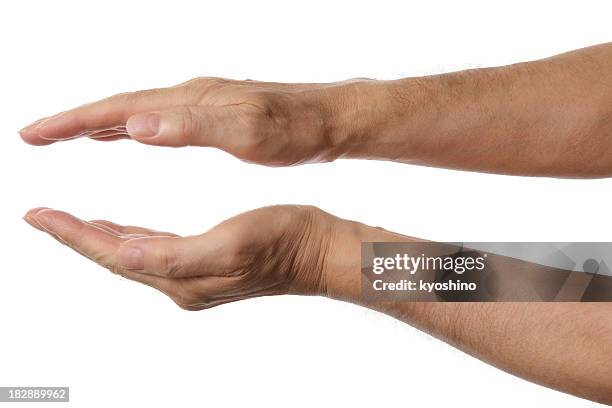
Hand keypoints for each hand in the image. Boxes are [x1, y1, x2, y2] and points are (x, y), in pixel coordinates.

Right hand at [19, 77, 373, 165]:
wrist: (329, 120)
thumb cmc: (295, 129)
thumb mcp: (248, 132)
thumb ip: (193, 127)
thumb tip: (137, 125)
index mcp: (190, 103)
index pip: (119, 110)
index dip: (73, 122)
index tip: (35, 135)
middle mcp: (190, 98)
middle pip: (121, 107)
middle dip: (76, 121)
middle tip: (38, 135)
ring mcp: (202, 105)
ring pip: (139, 112)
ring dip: (102, 123)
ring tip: (73, 134)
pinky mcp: (215, 116)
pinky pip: (161, 119)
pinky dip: (135, 126)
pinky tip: (132, 134)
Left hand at [23, 205, 337, 309]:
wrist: (317, 252)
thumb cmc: (281, 242)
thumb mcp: (230, 244)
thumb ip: (176, 255)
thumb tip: (126, 255)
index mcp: (182, 277)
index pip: (115, 255)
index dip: (75, 235)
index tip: (39, 215)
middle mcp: (182, 282)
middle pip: (116, 257)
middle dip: (77, 237)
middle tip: (42, 215)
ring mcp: (194, 275)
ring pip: (133, 254)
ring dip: (100, 238)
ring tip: (72, 222)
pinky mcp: (206, 263)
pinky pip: (155, 250)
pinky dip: (132, 236)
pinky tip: (126, 229)